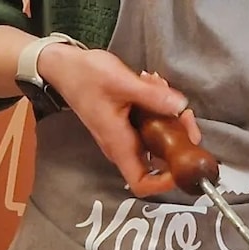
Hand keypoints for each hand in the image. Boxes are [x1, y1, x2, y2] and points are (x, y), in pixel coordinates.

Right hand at [37, 47, 200, 195]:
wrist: (64, 66)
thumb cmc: (86, 77)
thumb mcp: (122, 83)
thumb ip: (153, 97)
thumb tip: (181, 106)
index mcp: (119, 144)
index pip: (143, 184)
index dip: (166, 182)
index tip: (184, 162)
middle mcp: (122, 144)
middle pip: (158, 159)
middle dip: (177, 138)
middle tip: (183, 113)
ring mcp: (124, 133)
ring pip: (156, 137)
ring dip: (166, 115)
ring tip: (161, 88)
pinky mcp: (125, 121)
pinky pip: (148, 122)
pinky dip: (156, 106)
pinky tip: (153, 84)